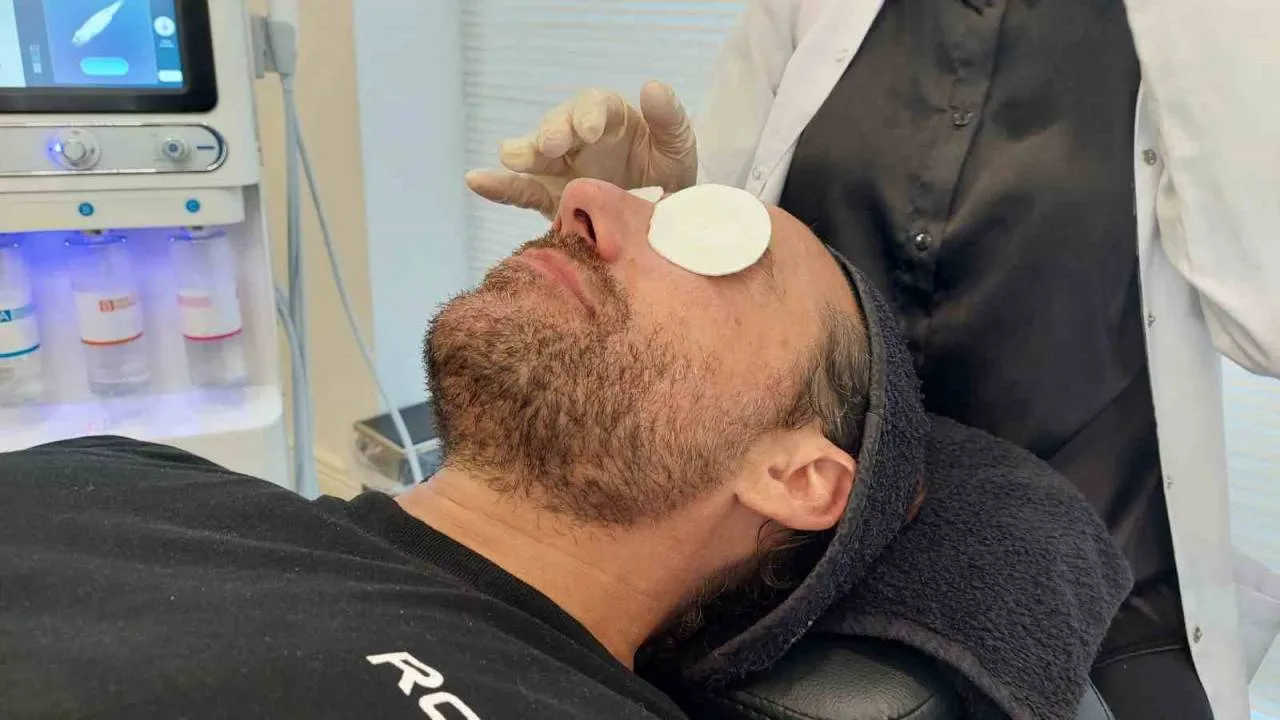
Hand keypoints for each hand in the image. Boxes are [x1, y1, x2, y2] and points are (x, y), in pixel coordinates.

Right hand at [466, 81, 697, 218]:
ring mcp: (559, 168)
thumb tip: (652, 86)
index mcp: (609, 118)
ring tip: (513, 159)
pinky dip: (498, 187)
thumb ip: (668, 118)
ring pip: (535, 155)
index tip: (589, 130)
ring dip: (524, 153)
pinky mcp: (548, 198)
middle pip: (558, 125)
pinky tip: (476, 180)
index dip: (587, 114)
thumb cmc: (668, 175)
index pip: (594, 106)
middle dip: (552, 132)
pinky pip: (520, 191)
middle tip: (552, 146)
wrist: (659, 223)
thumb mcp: (678, 146)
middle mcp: (578, 137)